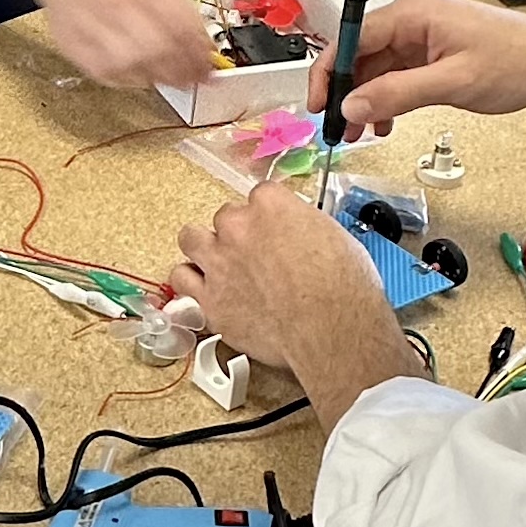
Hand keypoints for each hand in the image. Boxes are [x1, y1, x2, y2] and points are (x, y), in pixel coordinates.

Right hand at [37, 0, 219, 90]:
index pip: (178, 24)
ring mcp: (95, 29)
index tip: (210, 64)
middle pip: (159, 48)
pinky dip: (135, 81)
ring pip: (136, 65)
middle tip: (198, 79)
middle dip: (184, 69)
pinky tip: (148, 78)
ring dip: (163, 78)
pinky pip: (113, 75)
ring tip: (178, 82)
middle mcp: (116, 6)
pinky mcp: (79, 50)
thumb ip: (175, 7)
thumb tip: (204, 44)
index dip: (198, 50)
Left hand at [169, 186, 418, 428]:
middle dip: (239, 234)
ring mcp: (219, 261)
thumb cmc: (344, 290)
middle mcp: (238, 226)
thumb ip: (304, 228)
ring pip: (191, 238)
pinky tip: (204, 289)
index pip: (259, 196)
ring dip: (204, 248)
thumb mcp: (335, 239)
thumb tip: (301, 237)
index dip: (268, 217)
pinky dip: (191, 282)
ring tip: (219, 264)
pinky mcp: (209, 298)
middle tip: (255, 256)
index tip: (274, 231)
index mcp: (271, 205)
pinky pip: (181, 279)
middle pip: (225, 217)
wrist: (332, 330)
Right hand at [310, 0, 525, 134]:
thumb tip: (352, 105)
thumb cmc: (517, 61)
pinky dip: (388, 96)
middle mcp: (414, 17)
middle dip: (346, 91)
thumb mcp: (451, 83)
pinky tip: (386, 121)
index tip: (318, 104)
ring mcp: (424, 33)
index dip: (328, 73)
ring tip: (359, 132)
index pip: (352, 37)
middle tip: (337, 127)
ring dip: (366, 98)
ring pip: (378, 65)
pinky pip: (398, 71)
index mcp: (412, 12)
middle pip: (361, 53)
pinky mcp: (435, 49)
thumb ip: (397, 94)